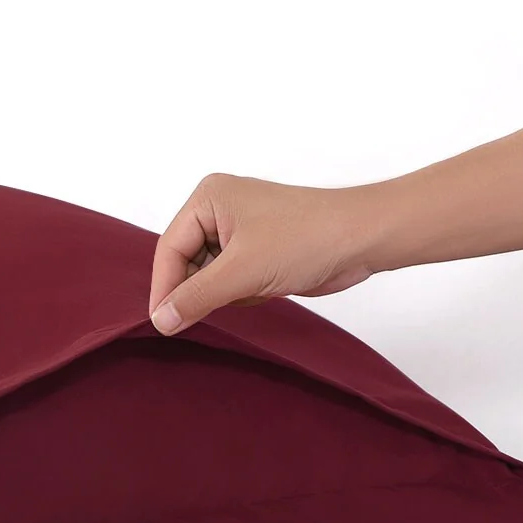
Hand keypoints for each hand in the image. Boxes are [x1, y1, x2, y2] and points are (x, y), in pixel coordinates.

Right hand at [148, 172, 381, 334]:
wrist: (362, 240)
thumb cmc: (308, 238)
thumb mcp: (242, 272)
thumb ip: (196, 297)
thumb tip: (161, 320)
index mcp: (208, 199)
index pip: (169, 249)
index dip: (164, 288)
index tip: (163, 323)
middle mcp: (218, 210)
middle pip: (185, 263)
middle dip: (199, 289)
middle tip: (208, 311)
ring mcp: (238, 231)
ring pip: (207, 276)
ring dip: (223, 293)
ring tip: (252, 289)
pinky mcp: (256, 251)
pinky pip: (229, 282)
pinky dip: (240, 294)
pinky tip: (264, 290)